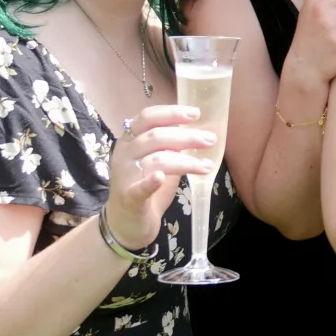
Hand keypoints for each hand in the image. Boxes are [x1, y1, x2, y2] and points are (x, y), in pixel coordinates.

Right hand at [105, 105, 215, 248]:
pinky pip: (139, 188)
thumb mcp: (158, 160)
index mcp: (130, 140)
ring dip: (185, 161)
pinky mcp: (129, 198)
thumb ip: (171, 145)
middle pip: (155, 137)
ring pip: (156, 160)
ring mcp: (125, 176)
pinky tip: (161, 178)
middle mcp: (124, 154)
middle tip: (210, 140)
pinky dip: (150, 182)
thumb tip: (200, 130)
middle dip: (186, 136)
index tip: (196, 114)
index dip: (171, 113)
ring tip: (206, 165)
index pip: (147, 117)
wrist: (126, 222)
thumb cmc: (145, 185)